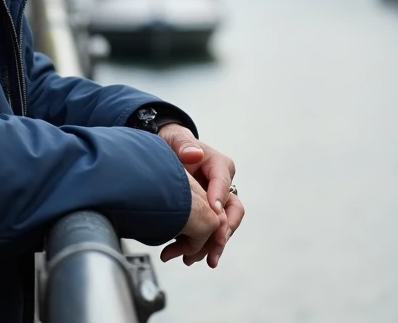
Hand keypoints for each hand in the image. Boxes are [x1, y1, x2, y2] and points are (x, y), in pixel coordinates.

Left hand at [158, 125, 243, 267]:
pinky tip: (183, 256)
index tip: (212, 214)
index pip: (224, 183)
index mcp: (220, 166)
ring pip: (220, 228)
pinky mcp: (204, 215)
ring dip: (208, 246)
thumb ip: (185, 145)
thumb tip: (194, 153)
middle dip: (223, 232)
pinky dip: (196, 246)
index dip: (219, 199)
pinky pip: (206, 233)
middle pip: (232, 212)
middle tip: (213, 248)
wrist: (166, 153)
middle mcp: (222, 186)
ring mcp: (215, 203)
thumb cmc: (174, 143)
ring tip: (190, 258)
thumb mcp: (177, 139)